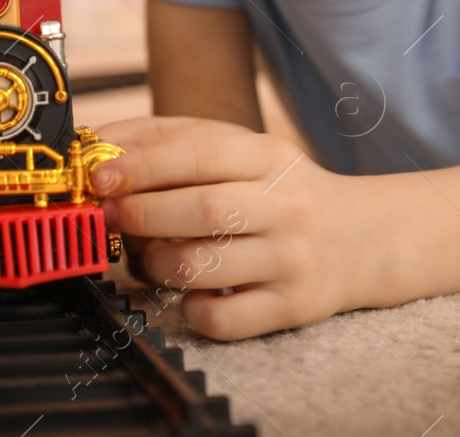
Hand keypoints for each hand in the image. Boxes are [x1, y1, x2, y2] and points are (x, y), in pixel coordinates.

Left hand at [92, 116, 369, 340]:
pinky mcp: (292, 307)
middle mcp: (286, 206)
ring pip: (204, 267)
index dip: (143, 166)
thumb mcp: (241, 151)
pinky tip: (191, 294)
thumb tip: (98, 143)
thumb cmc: (279, 192)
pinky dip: (192, 310)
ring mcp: (291, 259)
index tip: (101, 177)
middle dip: (142, 214)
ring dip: (157, 264)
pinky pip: (224, 319)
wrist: (362, 240)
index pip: (201, 154)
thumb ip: (171, 141)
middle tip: (112, 217)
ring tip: (149, 259)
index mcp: (269, 156)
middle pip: (202, 210)